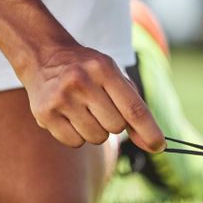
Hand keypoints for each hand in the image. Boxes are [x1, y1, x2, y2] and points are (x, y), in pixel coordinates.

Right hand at [24, 45, 164, 151]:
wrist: (44, 57)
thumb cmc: (87, 70)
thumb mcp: (112, 75)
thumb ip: (134, 106)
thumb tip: (152, 145)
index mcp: (104, 68)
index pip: (134, 108)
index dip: (149, 131)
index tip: (159, 146)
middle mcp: (81, 81)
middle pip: (116, 127)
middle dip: (113, 123)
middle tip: (100, 106)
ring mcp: (61, 98)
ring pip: (96, 138)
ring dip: (95, 130)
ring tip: (83, 110)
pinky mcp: (44, 114)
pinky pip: (75, 143)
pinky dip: (77, 136)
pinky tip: (69, 116)